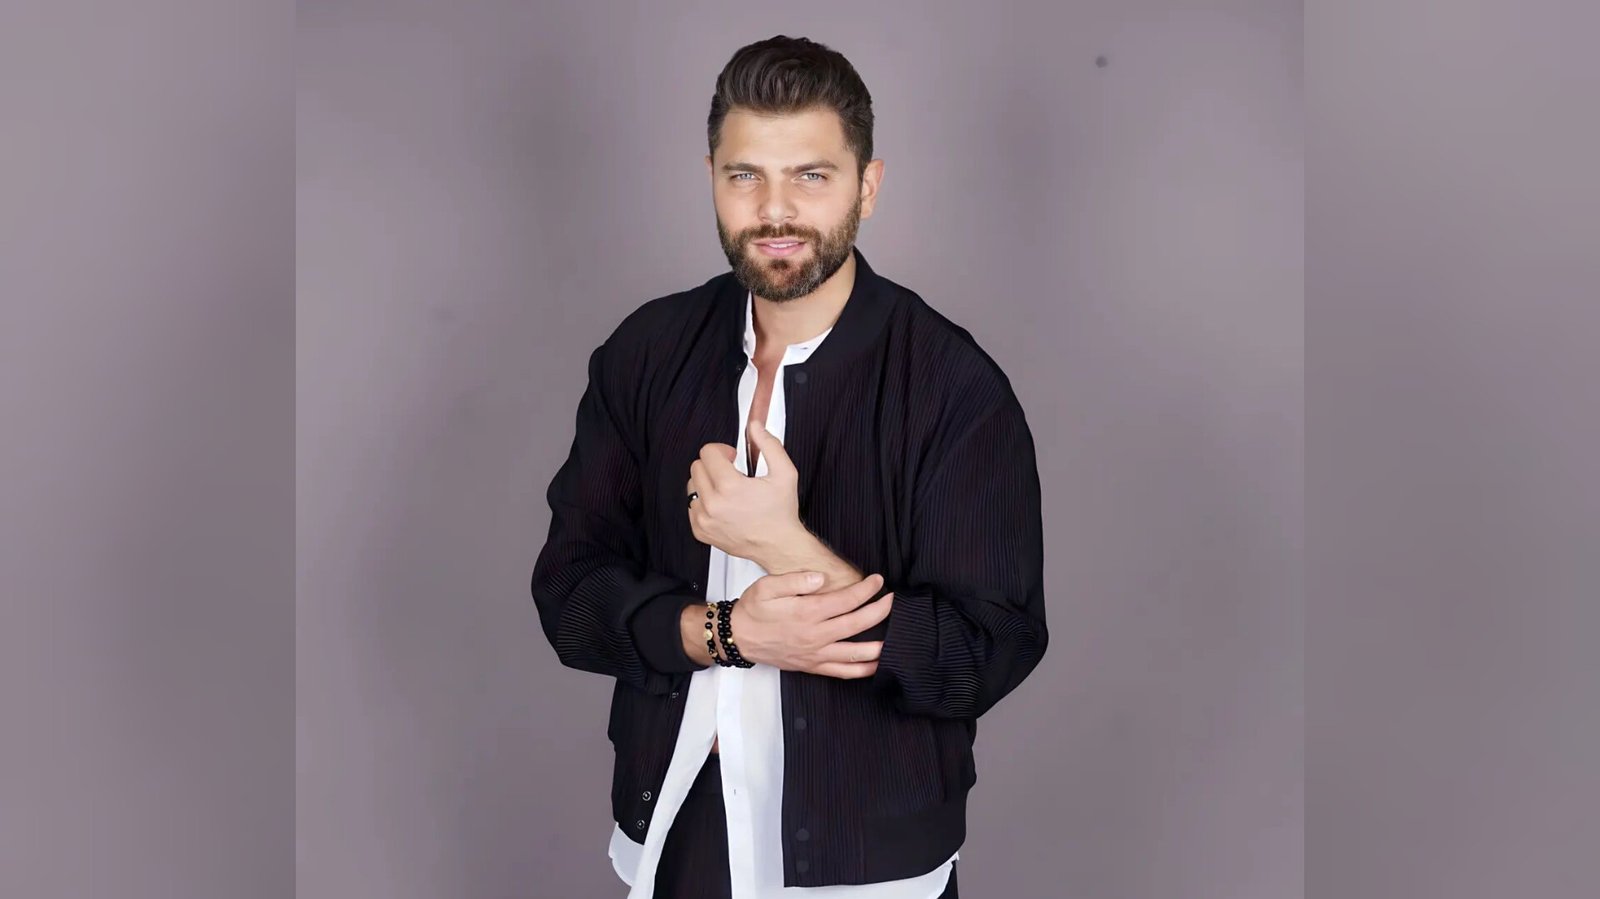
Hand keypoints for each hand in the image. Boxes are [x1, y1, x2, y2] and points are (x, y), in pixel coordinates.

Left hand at [686, 420, 804, 563]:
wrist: (779, 545)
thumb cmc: (781, 512)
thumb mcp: (785, 472)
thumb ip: (769, 444)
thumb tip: (755, 426)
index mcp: (730, 487)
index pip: (708, 452)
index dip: (722, 450)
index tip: (732, 457)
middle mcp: (713, 504)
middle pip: (697, 466)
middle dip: (714, 464)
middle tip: (731, 472)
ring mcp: (705, 519)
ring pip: (692, 486)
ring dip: (707, 483)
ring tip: (727, 490)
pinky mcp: (701, 531)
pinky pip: (692, 506)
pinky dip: (704, 502)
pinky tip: (722, 506)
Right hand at [724, 571, 893, 679]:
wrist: (738, 638)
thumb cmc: (753, 610)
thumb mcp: (767, 587)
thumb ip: (795, 580)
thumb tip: (821, 578)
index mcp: (807, 613)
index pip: (846, 600)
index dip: (867, 590)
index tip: (878, 581)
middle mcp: (815, 635)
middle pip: (858, 624)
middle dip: (881, 611)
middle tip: (894, 600)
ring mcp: (816, 654)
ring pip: (856, 653)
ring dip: (880, 644)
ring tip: (897, 635)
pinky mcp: (813, 666)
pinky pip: (843, 672)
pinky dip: (863, 670)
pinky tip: (877, 664)